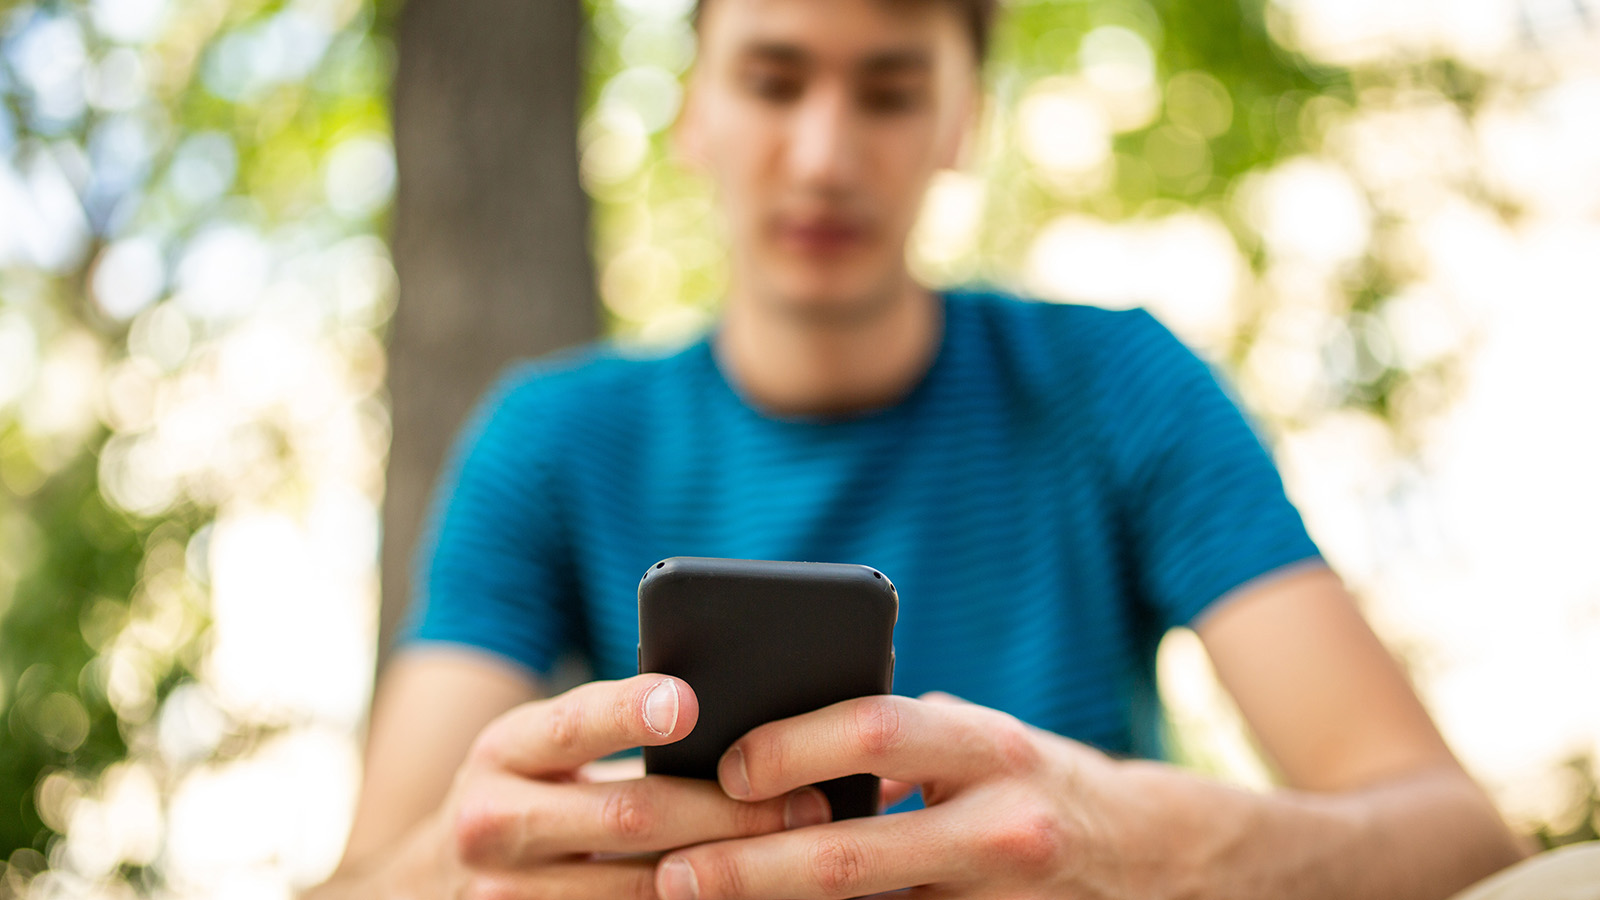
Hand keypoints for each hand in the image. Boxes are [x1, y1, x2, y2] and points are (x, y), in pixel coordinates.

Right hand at [378, 674, 834, 898]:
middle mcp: (489, 822)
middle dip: (728, 810)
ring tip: (797, 856)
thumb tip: (730, 714)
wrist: (437, 879)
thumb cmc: (527, 791)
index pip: (572, 723)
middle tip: (807, 802)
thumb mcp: (543, 749)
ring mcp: (503, 897)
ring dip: (725, 872)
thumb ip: (612, 728)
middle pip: (629, 816)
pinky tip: (742, 894)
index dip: (630, 712)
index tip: (690, 700)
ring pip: (637, 887)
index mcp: (503, 750)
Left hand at [652, 692, 1150, 899]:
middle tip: (672, 874)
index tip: (724, 764)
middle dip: (749, 869)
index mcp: (991, 749)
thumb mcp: (980, 741)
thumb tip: (775, 756)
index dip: (791, 747)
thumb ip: (898, 745)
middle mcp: (1003, 830)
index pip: (877, 730)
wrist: (1154, 857)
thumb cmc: (1037, 780)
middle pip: (852, 857)